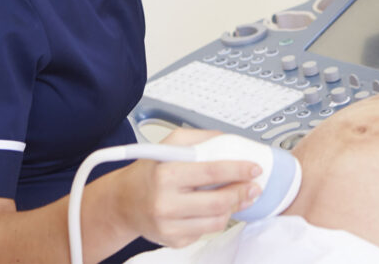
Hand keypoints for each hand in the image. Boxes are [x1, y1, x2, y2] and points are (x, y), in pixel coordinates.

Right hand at [121, 128, 261, 248]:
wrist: (123, 203)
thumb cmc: (149, 172)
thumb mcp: (169, 145)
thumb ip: (201, 138)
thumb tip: (231, 141)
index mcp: (165, 174)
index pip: (211, 172)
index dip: (238, 170)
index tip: (254, 168)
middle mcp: (165, 202)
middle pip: (218, 202)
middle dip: (242, 193)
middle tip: (254, 186)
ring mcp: (169, 226)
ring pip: (217, 221)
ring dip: (233, 207)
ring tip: (238, 196)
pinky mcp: (173, 241)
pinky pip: (206, 231)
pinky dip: (215, 219)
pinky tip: (213, 208)